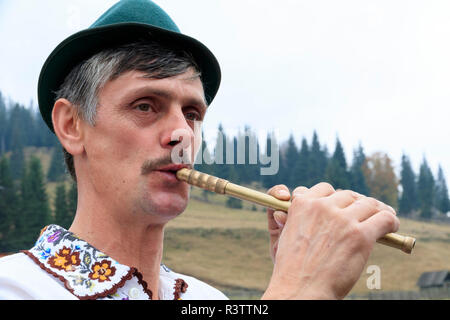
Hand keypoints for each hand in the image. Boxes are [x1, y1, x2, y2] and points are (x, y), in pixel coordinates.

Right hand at [262, 182, 398, 299]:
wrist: (301, 290)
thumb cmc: (292, 268)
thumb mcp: (283, 235)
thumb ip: (296, 217)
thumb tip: (305, 205)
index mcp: (302, 204)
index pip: (324, 188)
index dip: (334, 198)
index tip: (341, 207)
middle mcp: (322, 207)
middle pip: (348, 195)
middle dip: (356, 204)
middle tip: (364, 214)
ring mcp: (342, 220)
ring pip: (368, 203)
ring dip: (377, 209)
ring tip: (384, 216)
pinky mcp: (360, 235)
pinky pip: (384, 218)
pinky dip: (391, 220)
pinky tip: (391, 226)